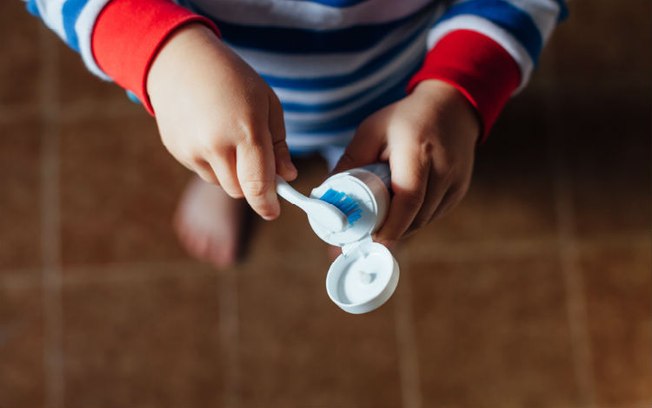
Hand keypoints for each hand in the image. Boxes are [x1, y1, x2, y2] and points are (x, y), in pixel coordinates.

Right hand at [146, 24, 296, 219]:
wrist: (181, 61)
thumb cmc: (233, 80)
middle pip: (240, 191)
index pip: (258, 184)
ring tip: (230, 137)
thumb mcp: (267, 104)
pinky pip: (203, 171)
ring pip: (222, 183)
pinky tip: (210, 133)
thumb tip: (287, 177)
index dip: (267, 205)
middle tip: (256, 161)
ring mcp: (193, 149)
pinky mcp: (177, 151)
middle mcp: (216, 144)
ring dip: (232, 173)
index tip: (274, 212)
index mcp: (246, 130)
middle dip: (252, 184)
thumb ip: (278, 145)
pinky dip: (213, 163)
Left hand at [332, 80, 479, 245]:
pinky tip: (399, 210)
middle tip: (362, 236)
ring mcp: (456, 183)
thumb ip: (350, 162)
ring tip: (378, 220)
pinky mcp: (459, 192)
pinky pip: (432, 216)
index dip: (389, 226)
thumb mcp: (371, 131)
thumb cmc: (406, 119)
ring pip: (423, 221)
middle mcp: (443, 170)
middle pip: (415, 217)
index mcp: (418, 152)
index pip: (408, 199)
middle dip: (388, 231)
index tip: (368, 241)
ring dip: (400, 226)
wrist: (451, 107)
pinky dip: (413, 219)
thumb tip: (328, 196)